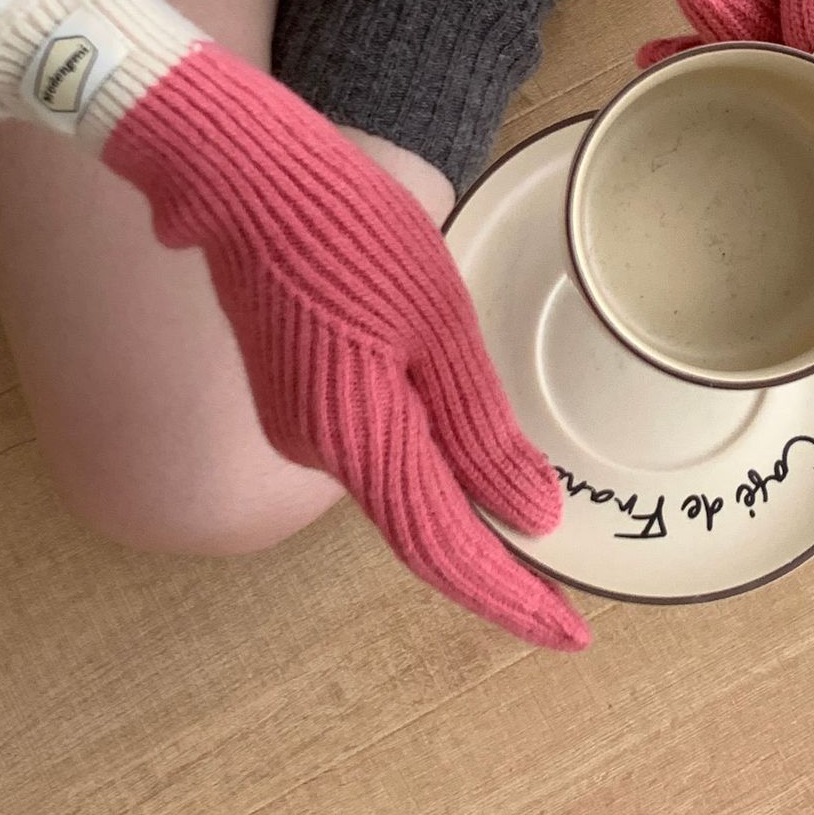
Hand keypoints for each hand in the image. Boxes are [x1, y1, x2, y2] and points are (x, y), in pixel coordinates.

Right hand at [0, 0, 586, 650]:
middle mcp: (320, 450)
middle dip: (492, 566)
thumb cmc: (350, 232)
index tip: (571, 637)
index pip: (445, 550)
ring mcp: (299, 420)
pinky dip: (426, 464)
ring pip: (397, 484)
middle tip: (566, 598)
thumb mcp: (438, 324)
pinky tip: (464, 455)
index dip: (510, 600)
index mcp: (359, 439)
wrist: (242, 177)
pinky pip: (373, 445)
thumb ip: (479, 431)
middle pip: (421, 526)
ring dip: (460, 513)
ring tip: (530, 532)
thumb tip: (532, 519)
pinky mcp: (294, 388)